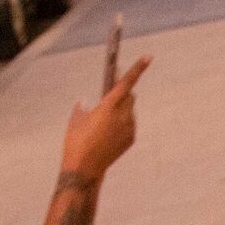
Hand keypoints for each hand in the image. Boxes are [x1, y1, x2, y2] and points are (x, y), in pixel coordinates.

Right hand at [61, 55, 150, 178]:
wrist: (85, 168)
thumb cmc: (76, 141)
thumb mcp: (76, 119)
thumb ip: (83, 107)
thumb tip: (86, 102)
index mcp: (108, 106)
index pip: (126, 83)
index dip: (138, 68)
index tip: (148, 56)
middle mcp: (122, 115)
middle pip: (129, 95)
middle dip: (123, 91)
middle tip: (112, 90)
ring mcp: (129, 128)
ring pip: (129, 111)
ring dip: (121, 109)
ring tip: (104, 119)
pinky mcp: (131, 138)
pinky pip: (129, 124)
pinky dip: (122, 122)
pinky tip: (109, 131)